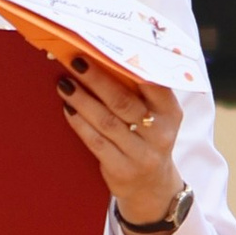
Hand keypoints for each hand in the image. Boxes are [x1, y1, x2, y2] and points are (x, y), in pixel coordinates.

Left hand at [56, 65, 185, 222]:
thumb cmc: (148, 138)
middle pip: (123, 101)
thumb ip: (141, 91)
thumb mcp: (157, 115)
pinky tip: (68, 108)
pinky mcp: (122, 170)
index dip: (128, 66)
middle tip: (76, 61)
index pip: (152, 84)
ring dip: (82, 100)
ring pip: (107, 122)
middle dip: (97, 79)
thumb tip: (106, 56)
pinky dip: (80, 124)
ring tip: (65, 84)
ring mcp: (142, 154)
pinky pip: (96, 142)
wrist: (152, 186)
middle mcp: (160, 133)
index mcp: (170, 112)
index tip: (106, 48)